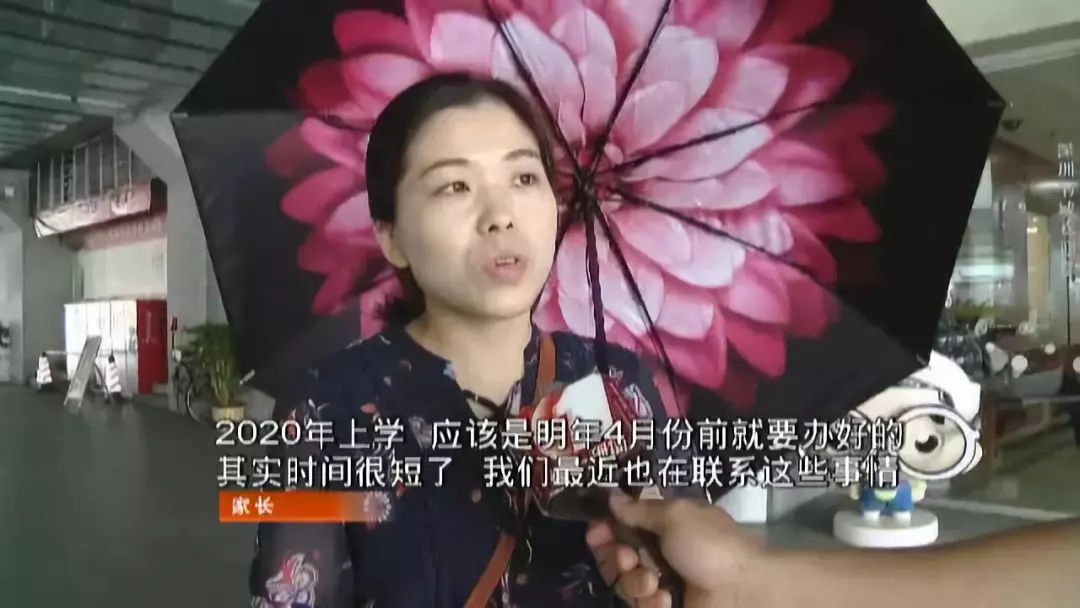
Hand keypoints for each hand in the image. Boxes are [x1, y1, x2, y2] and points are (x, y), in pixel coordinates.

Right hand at [586, 494, 764, 607]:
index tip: (597, 531)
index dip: (604, 529)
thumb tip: (612, 496)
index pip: (621, 525)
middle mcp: (657, 552)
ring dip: (634, 582)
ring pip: (623, 583)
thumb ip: (640, 509)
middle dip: (615, 557)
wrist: (743, 591)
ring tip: (654, 584)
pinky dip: (650, 602)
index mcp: (662, 525)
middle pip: (614, 556)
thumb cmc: (711, 545)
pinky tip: (665, 600)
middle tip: (629, 558)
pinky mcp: (664, 605)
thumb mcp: (676, 516)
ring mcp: (660, 582)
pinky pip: (639, 604)